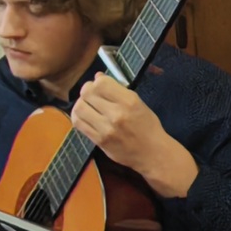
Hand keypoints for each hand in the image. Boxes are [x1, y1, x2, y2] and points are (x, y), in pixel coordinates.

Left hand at [69, 74, 195, 196]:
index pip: (101, 83)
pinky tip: (84, 116)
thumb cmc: (147, 126)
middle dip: (87, 90)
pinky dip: (78, 116)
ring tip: (87, 105)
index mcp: (129, 101)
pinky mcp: (99, 141)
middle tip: (91, 94)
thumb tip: (97, 77)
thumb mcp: (138, 102)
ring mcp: (106, 129)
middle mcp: (116, 114)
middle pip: (87, 93)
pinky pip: (79, 124)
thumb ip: (117, 90)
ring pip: (79, 108)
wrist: (152, 153)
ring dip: (80, 103)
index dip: (97, 81)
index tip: (99, 84)